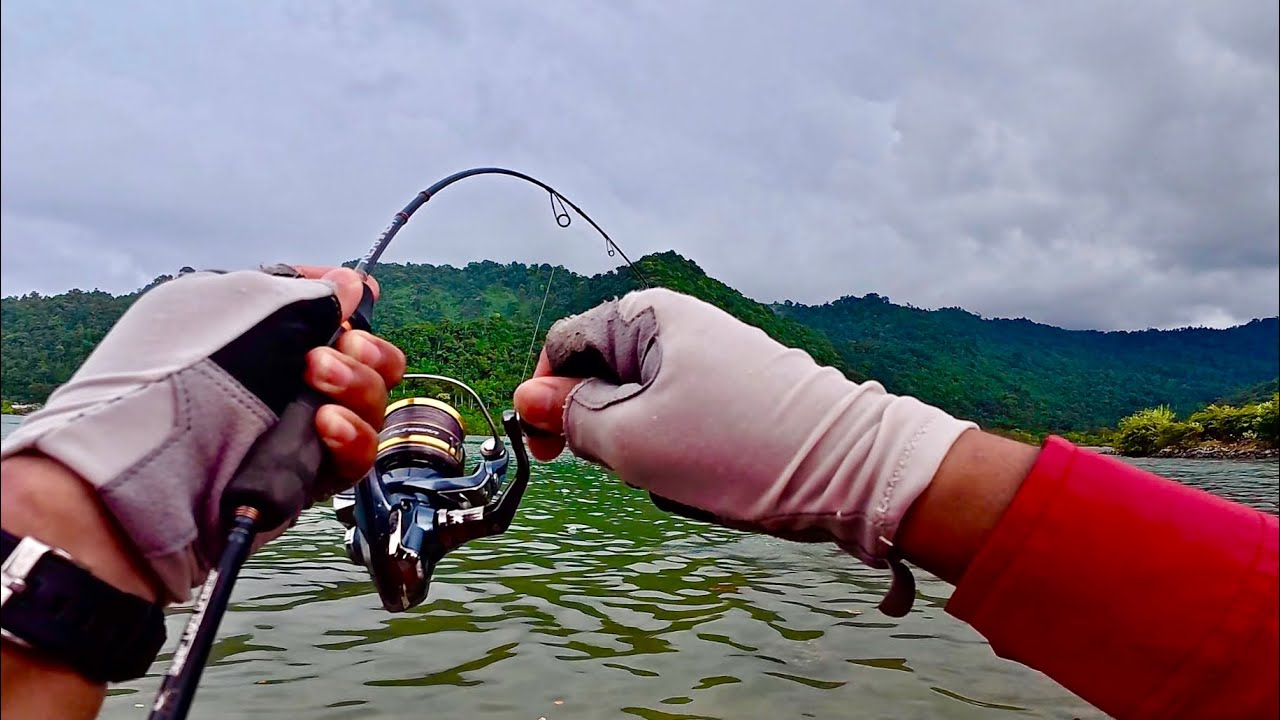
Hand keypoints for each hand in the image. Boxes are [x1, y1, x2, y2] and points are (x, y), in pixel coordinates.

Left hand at [0, 264, 404, 602]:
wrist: (147, 469)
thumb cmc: (180, 378)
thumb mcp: (241, 306)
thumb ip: (309, 293)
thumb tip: (353, 285)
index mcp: (263, 330)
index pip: (332, 312)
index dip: (349, 305)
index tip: (348, 303)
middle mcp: (285, 378)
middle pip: (368, 360)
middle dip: (364, 350)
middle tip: (325, 356)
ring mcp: (298, 429)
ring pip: (370, 406)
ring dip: (357, 388)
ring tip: (319, 385)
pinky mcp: (308, 476)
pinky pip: (356, 456)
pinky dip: (352, 436)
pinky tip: (327, 426)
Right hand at [514, 288, 975, 612]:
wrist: (853, 471)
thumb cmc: (736, 448)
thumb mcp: (631, 439)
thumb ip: (571, 416)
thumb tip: (527, 398)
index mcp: (649, 315)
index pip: (565, 345)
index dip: (545, 398)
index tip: (549, 451)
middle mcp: (683, 325)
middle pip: (604, 377)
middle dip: (605, 430)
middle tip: (633, 467)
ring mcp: (716, 359)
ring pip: (645, 410)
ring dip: (647, 451)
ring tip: (686, 475)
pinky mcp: (743, 393)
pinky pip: (686, 424)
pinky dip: (685, 456)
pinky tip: (714, 479)